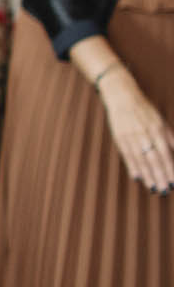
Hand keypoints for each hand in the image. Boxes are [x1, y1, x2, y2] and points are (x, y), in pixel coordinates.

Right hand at [99, 66, 173, 192]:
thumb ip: (169, 138)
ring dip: (147, 174)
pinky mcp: (119, 137)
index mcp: (156, 129)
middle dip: (159, 175)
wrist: (122, 97)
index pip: (165, 153)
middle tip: (164, 189)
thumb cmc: (145, 110)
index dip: (169, 168)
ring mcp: (130, 136)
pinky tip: (137, 177)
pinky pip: (127, 155)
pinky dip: (132, 166)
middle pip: (153, 159)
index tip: (173, 181)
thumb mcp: (161, 122)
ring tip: (153, 187)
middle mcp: (144, 134)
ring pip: (140, 159)